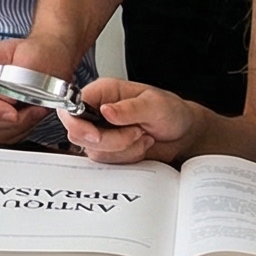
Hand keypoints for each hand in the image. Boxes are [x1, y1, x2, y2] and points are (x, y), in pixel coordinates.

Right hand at [0, 35, 81, 144]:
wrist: (42, 61)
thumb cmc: (35, 54)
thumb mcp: (32, 55)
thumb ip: (20, 75)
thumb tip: (7, 99)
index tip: (13, 113)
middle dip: (5, 121)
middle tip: (32, 111)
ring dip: (11, 128)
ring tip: (33, 113)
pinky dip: (13, 133)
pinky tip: (28, 119)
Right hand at [61, 78, 203, 164]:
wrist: (183, 135)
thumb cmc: (171, 112)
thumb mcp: (155, 105)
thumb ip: (130, 108)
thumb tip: (106, 110)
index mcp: (103, 93)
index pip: (72, 106)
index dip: (78, 124)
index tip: (96, 135)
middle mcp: (98, 113)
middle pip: (79, 133)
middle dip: (110, 141)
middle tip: (135, 133)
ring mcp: (102, 133)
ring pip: (93, 151)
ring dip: (123, 150)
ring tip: (142, 137)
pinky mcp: (109, 151)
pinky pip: (107, 162)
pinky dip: (127, 158)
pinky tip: (141, 146)